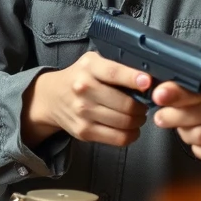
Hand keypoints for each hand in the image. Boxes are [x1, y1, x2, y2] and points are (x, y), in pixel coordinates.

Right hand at [22, 52, 150, 147]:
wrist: (51, 98)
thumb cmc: (81, 76)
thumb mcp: (94, 62)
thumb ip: (118, 66)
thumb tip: (149, 77)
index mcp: (89, 67)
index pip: (114, 73)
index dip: (133, 78)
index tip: (148, 82)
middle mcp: (84, 89)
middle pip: (125, 104)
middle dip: (143, 106)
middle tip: (146, 104)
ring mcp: (83, 112)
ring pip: (124, 122)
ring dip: (139, 120)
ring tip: (139, 115)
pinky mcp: (83, 132)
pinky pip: (117, 138)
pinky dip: (131, 135)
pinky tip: (132, 128)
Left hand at [150, 64, 200, 166]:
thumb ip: (185, 85)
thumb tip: (159, 93)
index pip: (199, 86)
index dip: (176, 93)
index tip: (158, 96)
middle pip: (195, 114)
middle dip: (172, 118)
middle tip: (162, 117)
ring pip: (200, 136)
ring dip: (185, 134)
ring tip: (186, 128)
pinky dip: (198, 149)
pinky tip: (200, 141)